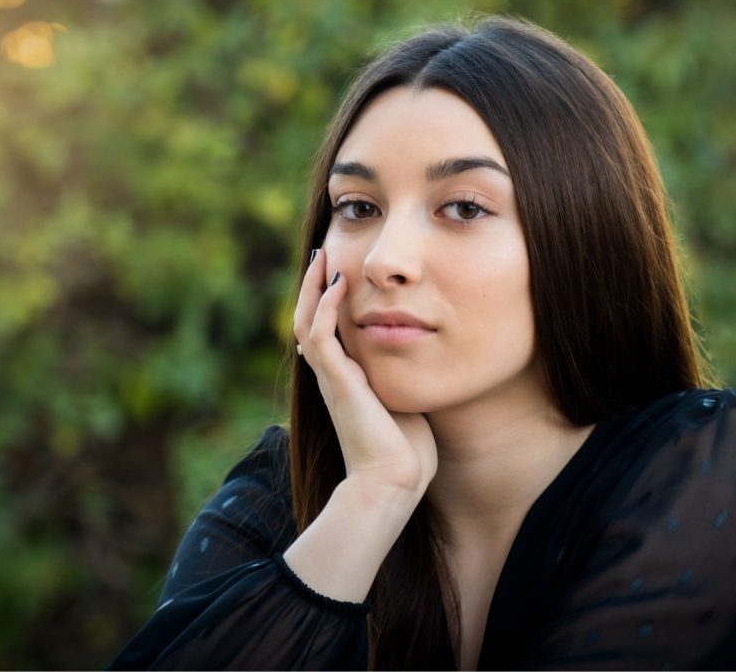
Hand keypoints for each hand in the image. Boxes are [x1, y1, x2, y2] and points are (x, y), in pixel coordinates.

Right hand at [293, 249, 436, 495]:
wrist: (392, 482)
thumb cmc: (406, 452)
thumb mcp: (407, 403)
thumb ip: (406, 379)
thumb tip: (429, 361)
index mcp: (345, 381)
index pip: (327, 332)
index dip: (329, 302)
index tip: (341, 272)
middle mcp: (331, 376)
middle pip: (309, 320)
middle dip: (315, 286)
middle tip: (322, 254)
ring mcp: (330, 378)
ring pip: (307, 321)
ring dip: (313, 288)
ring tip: (322, 257)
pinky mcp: (335, 381)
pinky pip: (320, 335)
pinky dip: (326, 306)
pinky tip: (339, 282)